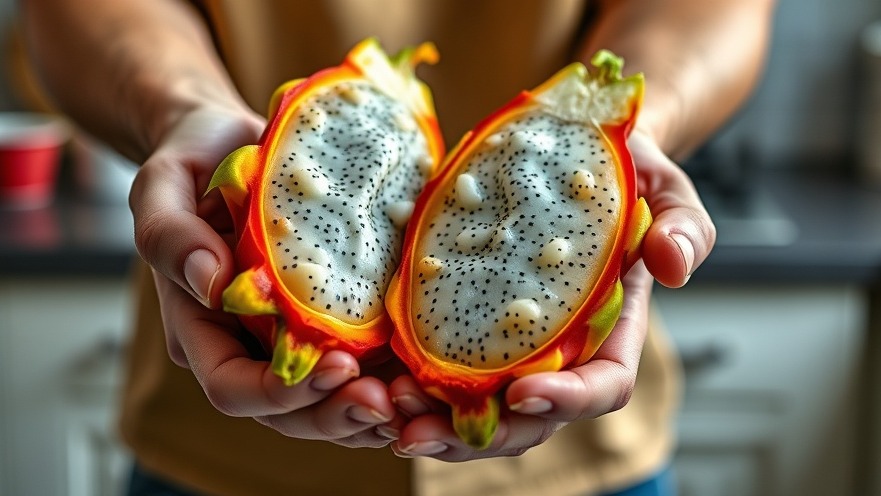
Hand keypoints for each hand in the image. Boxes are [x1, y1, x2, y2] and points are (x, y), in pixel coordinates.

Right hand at [131, 104, 401, 447]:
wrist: (231, 144)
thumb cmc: (192, 161)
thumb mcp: (163, 185)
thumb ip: (170, 234)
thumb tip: (210, 282)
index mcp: (201, 327)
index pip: (232, 387)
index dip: (282, 392)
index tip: (337, 366)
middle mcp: (247, 345)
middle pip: (287, 411)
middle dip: (336, 414)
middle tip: (386, 401)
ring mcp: (290, 337)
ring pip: (327, 402)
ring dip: (369, 412)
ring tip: (414, 403)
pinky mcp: (330, 318)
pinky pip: (359, 365)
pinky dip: (390, 379)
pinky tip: (424, 375)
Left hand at [385, 131, 714, 460]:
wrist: (579, 154)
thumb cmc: (627, 178)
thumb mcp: (669, 192)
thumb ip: (683, 228)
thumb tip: (672, 265)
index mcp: (610, 330)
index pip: (601, 386)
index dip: (567, 401)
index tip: (524, 393)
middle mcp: (559, 349)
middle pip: (527, 418)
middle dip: (478, 435)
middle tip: (422, 432)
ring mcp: (511, 340)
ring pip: (478, 405)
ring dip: (434, 421)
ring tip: (389, 412)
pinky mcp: (468, 318)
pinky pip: (442, 362)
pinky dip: (413, 379)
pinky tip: (378, 376)